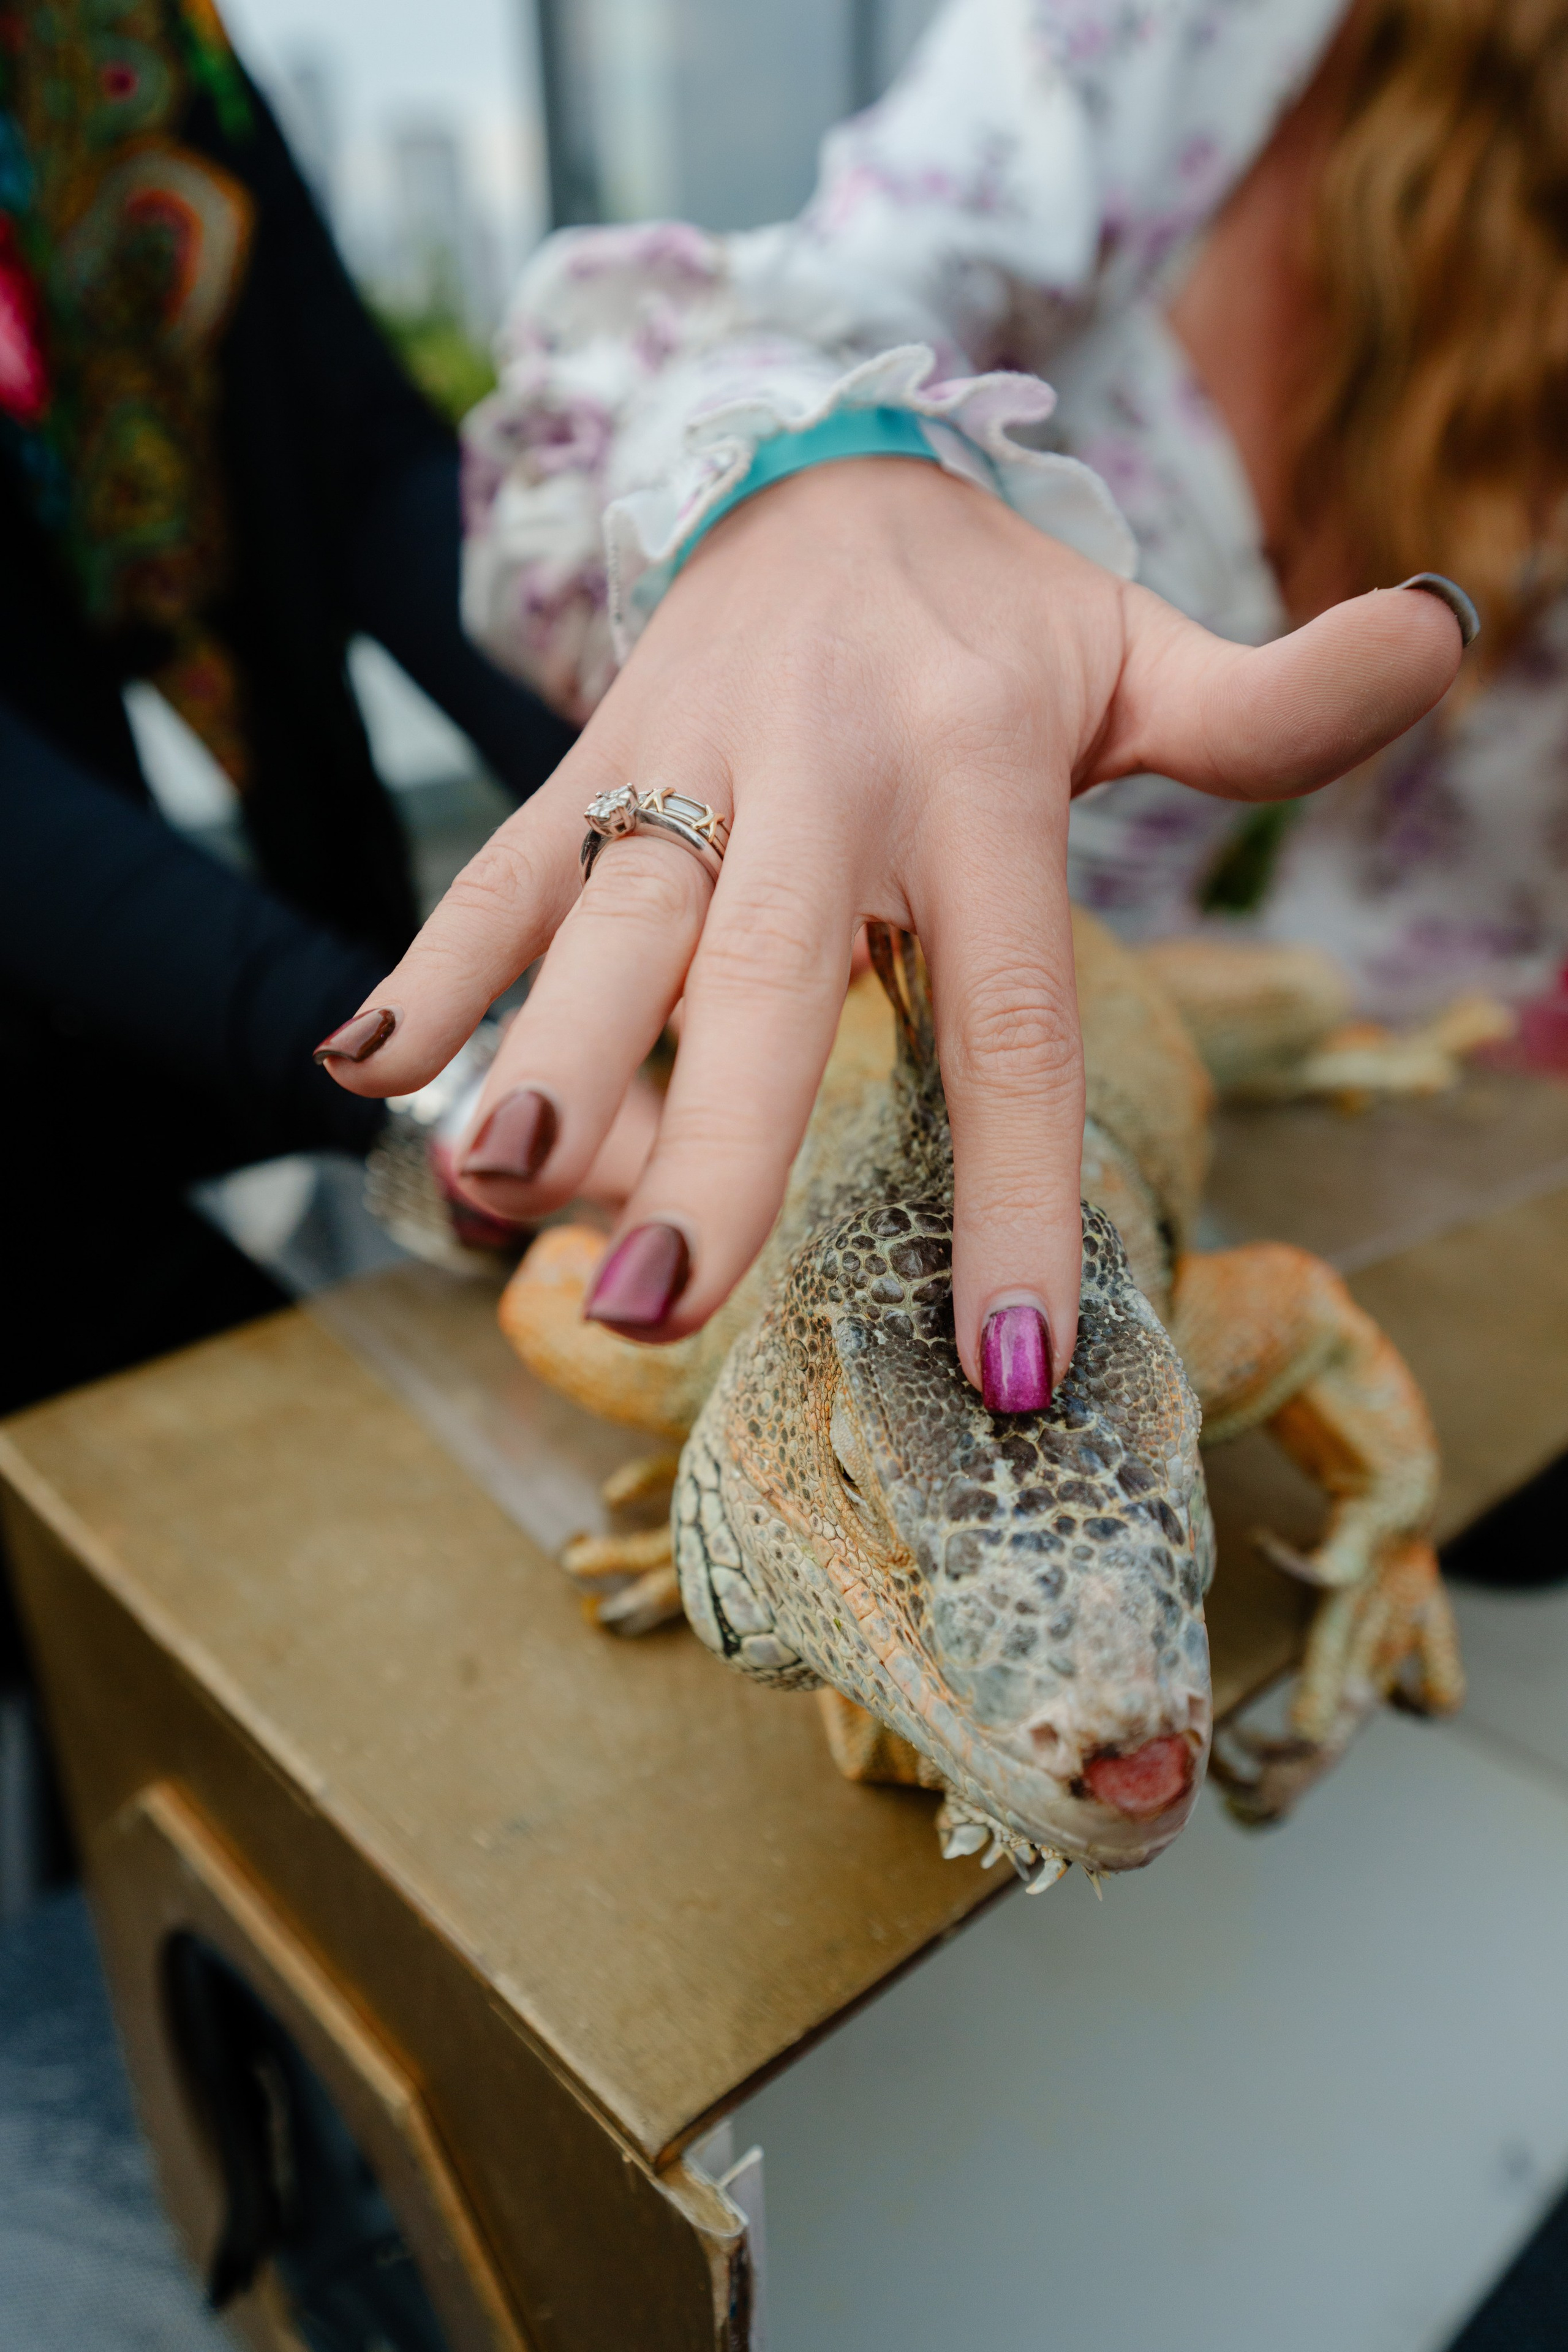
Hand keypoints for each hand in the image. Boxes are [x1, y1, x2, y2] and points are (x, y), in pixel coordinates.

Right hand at [318, 457, 1464, 1393]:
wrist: (816, 458)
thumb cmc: (994, 621)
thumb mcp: (1140, 655)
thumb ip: (1275, 698)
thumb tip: (1456, 630)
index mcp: (973, 773)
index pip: (1005, 1015)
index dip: (1013, 1193)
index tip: (1015, 1362)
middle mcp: (820, 767)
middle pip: (765, 981)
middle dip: (711, 1143)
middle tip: (661, 1302)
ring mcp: (685, 757)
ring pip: (604, 920)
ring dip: (537, 1048)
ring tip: (492, 1181)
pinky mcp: (589, 757)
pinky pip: (499, 866)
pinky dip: (428, 962)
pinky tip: (363, 1072)